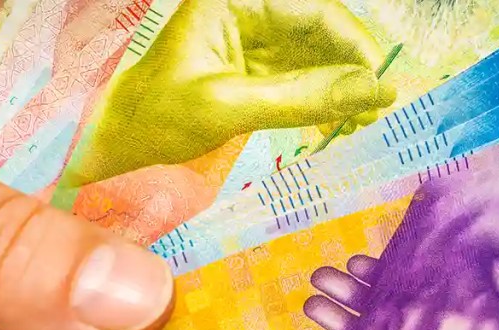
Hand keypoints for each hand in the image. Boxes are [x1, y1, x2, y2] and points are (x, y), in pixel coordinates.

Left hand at [66, 0, 396, 183]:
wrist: (116, 145)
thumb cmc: (157, 118)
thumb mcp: (228, 106)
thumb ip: (302, 98)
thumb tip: (373, 92)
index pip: (312, 9)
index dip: (355, 44)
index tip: (382, 84)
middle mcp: (248, 11)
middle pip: (321, 31)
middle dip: (352, 69)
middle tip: (377, 111)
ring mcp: (253, 42)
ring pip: (317, 56)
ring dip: (343, 88)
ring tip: (363, 124)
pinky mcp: (255, 73)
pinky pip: (303, 79)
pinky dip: (325, 101)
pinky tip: (341, 123)